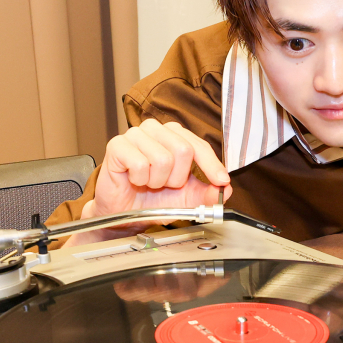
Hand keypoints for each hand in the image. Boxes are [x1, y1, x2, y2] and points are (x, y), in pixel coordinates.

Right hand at [69, 119, 230, 244]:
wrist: (124, 213)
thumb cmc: (152, 199)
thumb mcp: (186, 198)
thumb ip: (207, 194)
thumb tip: (225, 189)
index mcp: (174, 135)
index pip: (198, 145)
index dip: (212, 164)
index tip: (221, 180)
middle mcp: (156, 130)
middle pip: (183, 149)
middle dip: (177, 178)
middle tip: (165, 185)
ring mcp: (135, 135)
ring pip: (162, 158)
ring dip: (157, 181)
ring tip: (148, 183)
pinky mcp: (117, 145)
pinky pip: (139, 164)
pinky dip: (140, 179)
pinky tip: (135, 180)